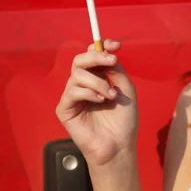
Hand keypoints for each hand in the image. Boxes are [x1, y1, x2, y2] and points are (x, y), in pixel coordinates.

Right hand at [56, 39, 138, 166]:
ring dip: (98, 82)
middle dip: (97, 57)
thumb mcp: (126, 90)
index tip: (117, 45)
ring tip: (110, 95)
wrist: (119, 145)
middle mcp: (83, 84)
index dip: (102, 46)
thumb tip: (107, 54)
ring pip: (78, 75)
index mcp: (97, 78)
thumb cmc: (124, 120)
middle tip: (112, 61)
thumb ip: (116, 71)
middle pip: (80, 60)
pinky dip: (89, 93)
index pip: (93, 55)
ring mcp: (72, 96)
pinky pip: (72, 91)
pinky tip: (100, 102)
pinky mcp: (64, 109)